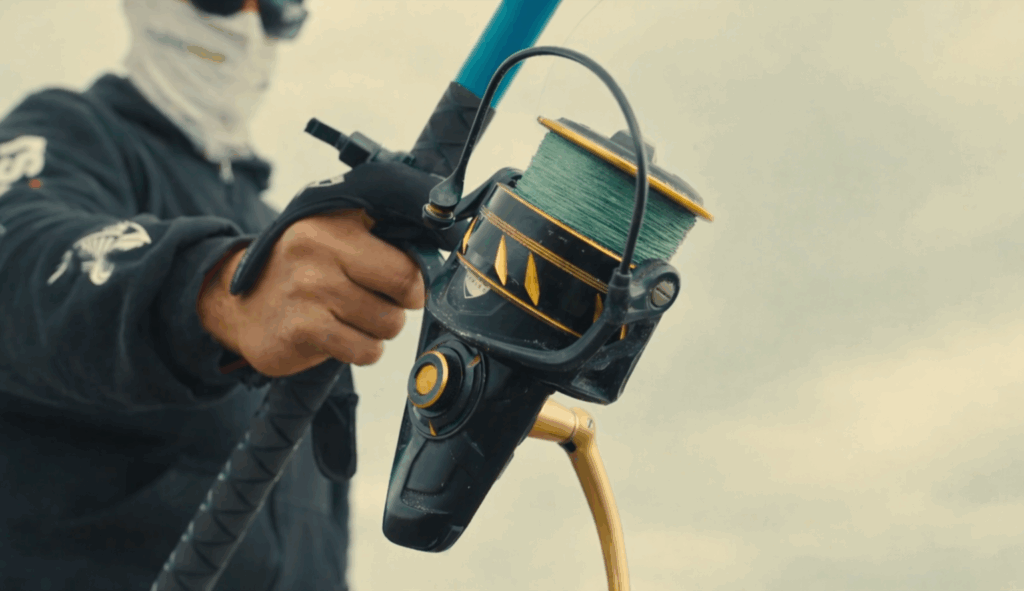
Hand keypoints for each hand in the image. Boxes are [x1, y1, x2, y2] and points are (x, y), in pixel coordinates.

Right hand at [198, 209, 424, 376]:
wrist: (237, 304)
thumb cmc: (299, 271)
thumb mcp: (334, 235)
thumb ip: (380, 237)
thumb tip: (435, 258)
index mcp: (336, 221)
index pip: (408, 259)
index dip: (416, 280)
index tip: (403, 287)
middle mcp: (320, 250)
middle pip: (405, 292)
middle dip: (401, 305)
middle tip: (379, 303)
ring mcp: (309, 289)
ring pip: (388, 325)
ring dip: (379, 330)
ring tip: (351, 317)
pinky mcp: (302, 328)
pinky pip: (364, 350)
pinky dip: (362, 350)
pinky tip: (341, 336)